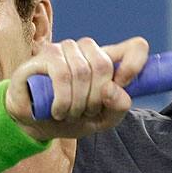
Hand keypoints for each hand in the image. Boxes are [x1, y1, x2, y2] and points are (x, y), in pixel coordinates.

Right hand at [5, 36, 148, 140]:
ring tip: (69, 114)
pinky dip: (63, 100)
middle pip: (103, 64)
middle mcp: (86, 50)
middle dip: (96, 98)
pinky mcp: (43, 56)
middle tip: (86, 112)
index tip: (125, 83)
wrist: (36, 124)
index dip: (135, 62)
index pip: (135, 47)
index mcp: (108, 61)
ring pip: (81, 71)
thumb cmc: (72, 118)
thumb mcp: (102, 120)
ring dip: (77, 103)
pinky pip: (61, 74)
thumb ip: (117, 107)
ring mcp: (64, 50)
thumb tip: (115, 91)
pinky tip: (58, 111)